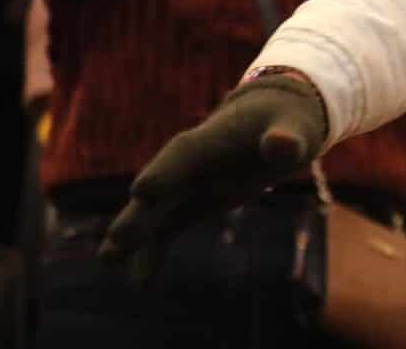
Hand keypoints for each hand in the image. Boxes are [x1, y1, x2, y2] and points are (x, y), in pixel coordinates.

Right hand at [100, 72, 325, 280]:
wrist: (274, 121)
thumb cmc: (286, 122)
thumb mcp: (296, 128)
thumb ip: (286, 139)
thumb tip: (280, 145)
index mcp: (211, 139)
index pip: (184, 154)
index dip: (165, 171)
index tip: (142, 191)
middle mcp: (189, 163)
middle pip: (160, 188)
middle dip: (141, 213)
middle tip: (119, 239)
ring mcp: (186, 184)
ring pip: (154, 213)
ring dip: (134, 237)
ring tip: (109, 262)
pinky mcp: (191, 203)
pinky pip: (166, 230)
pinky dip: (154, 253)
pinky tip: (141, 283)